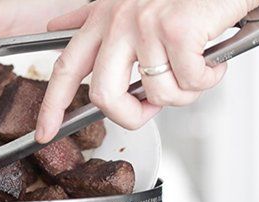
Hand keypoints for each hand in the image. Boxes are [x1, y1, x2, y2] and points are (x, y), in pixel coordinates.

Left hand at [35, 0, 258, 142]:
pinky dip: (208, 78)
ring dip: (184, 93)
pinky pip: (189, 82)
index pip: (65, 68)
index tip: (45, 131)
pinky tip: (212, 59)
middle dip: (131, 116)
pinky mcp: (177, 30)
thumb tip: (58, 27)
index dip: (52, 106)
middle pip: (104, 96)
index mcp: (103, 18)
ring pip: (156, 94)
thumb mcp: (126, 1)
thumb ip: (92, 18)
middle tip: (150, 110)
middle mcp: (118, 22)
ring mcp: (146, 26)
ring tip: (195, 67)